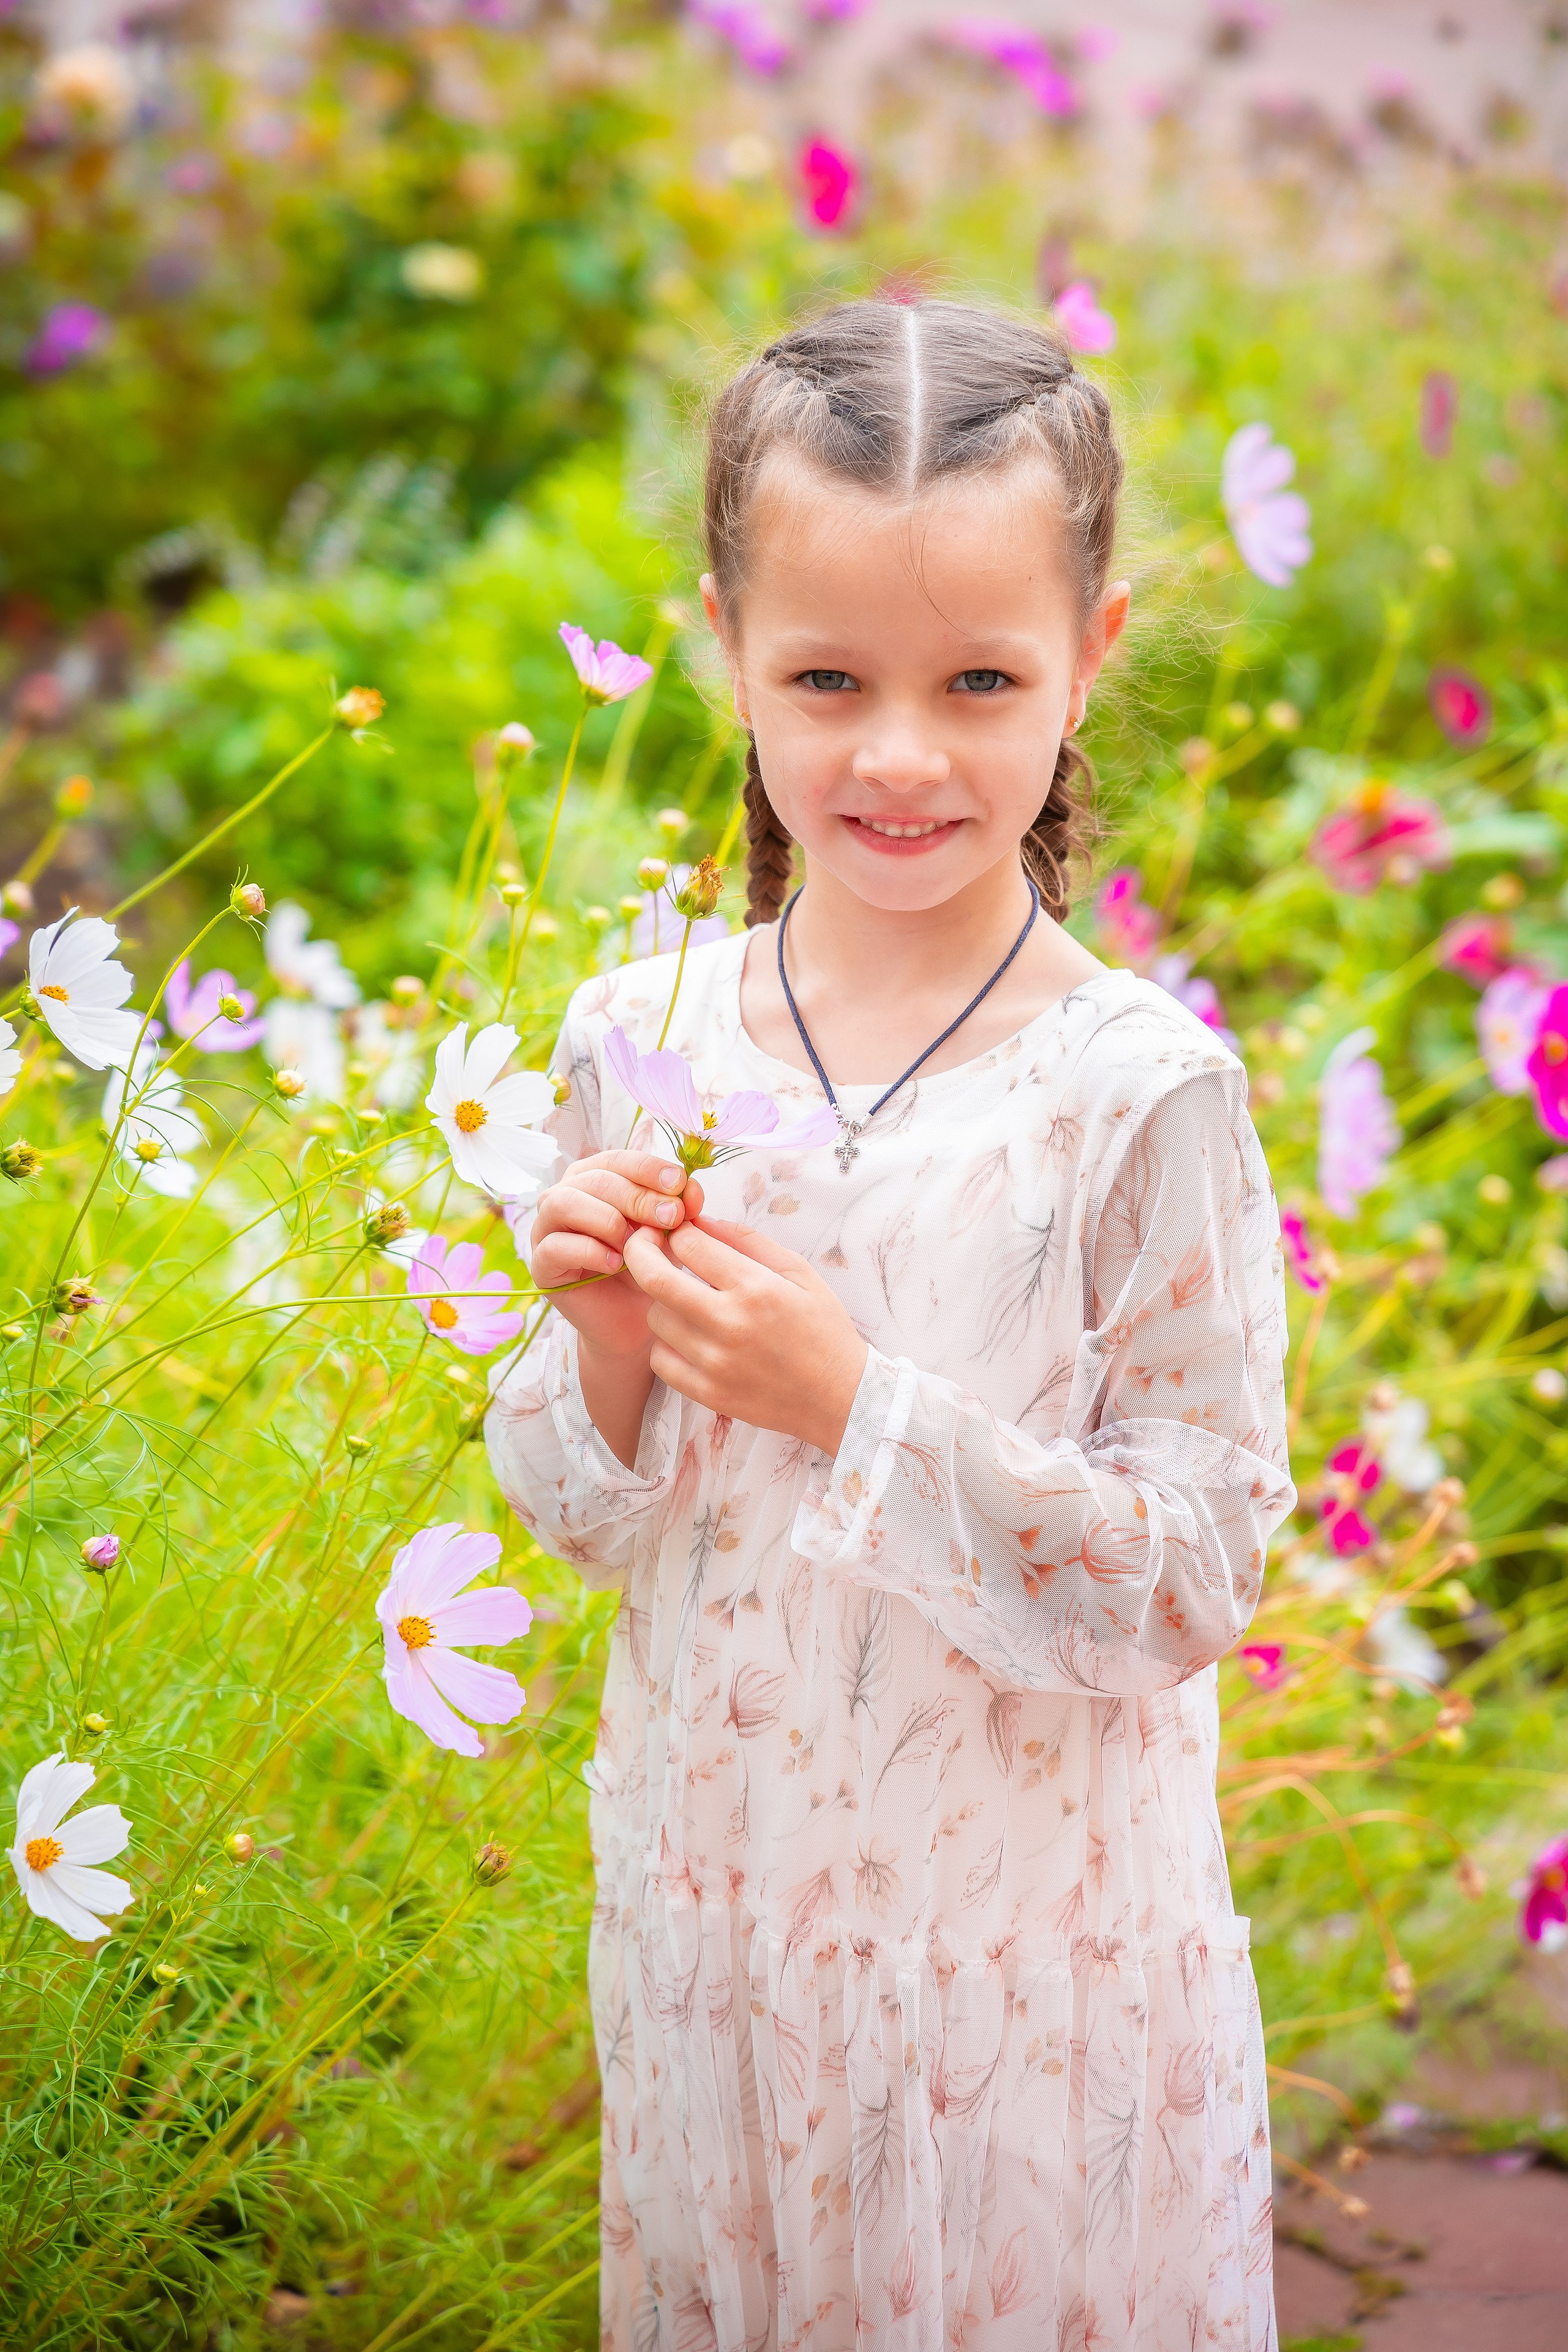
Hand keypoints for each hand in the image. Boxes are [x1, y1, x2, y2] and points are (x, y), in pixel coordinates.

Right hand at [530, 1151, 705, 1364]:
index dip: (648, 1168)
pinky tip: (617, 1264)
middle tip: (671, 1217)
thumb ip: (680, 1208)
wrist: (636, 1320)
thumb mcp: (671, 1234)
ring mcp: (546, 1230)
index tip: (680, 1185)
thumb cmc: (650, 1268)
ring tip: (636, 1244)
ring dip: (607, 1219)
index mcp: (594, 1179)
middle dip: (636, 1196)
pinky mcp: (541, 1266)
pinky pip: (555, 1247)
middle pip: (593, 1180)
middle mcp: (564, 1196)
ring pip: (563, 1203)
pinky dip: (590, 1251)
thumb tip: (691, 1189)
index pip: (617, 1159)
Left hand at [622, 1215, 867, 1456]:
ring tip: (687, 1301)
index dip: (676, 1230)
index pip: (689, 1245)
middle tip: (645, 1245)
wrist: (840, 1396)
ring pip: (656, 1319)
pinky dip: (667, 1344)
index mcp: (756, 1287)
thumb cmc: (822, 1328)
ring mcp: (715, 1363)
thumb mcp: (798, 1271)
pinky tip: (689, 1337)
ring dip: (664, 1302)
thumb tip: (701, 1222)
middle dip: (641, 1252)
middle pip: (654, 1279)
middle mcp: (730, 1324)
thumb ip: (748, 1241)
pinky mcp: (708, 1393)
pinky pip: (660, 1360)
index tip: (677, 1231)